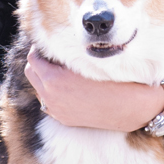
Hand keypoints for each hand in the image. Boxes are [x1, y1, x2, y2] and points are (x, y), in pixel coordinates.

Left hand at [24, 47, 163, 131]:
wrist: (132, 107)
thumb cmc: (115, 79)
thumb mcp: (88, 62)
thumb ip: (68, 55)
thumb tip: (56, 46)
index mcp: (54, 80)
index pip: (34, 59)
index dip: (39, 49)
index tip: (48, 43)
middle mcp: (51, 98)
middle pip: (31, 74)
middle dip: (39, 62)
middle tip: (52, 54)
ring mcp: (57, 111)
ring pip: (39, 89)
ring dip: (45, 78)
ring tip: (61, 69)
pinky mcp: (65, 120)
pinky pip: (49, 103)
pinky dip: (53, 92)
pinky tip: (69, 85)